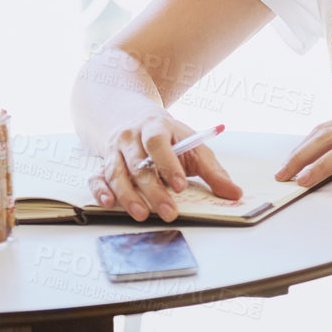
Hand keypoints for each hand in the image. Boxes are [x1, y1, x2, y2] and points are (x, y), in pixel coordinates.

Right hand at [88, 112, 242, 222]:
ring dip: (127, 195)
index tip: (180, 186)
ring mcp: (114, 150)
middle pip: (139, 164)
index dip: (168, 164)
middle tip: (168, 211)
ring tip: (142, 214)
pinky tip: (109, 204)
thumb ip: (212, 170)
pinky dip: (100, 191)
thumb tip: (234, 193)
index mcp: (155, 127)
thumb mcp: (193, 145)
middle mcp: (131, 137)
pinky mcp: (103, 164)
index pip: (158, 142)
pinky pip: (97, 177)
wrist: (133, 117)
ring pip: (117, 173)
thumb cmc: (169, 137)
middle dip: (153, 190)